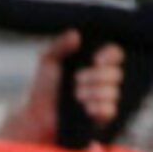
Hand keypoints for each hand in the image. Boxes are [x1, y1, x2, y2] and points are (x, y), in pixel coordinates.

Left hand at [9, 30, 126, 143]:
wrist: (36, 114)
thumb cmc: (43, 86)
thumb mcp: (48, 60)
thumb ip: (60, 45)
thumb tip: (76, 34)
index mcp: (94, 64)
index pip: (115, 54)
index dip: (110, 56)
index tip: (96, 60)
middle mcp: (102, 80)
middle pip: (116, 74)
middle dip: (94, 78)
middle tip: (76, 81)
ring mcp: (103, 99)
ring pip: (113, 92)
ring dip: (92, 94)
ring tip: (76, 96)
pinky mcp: (101, 117)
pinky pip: (110, 110)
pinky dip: (97, 108)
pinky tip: (85, 109)